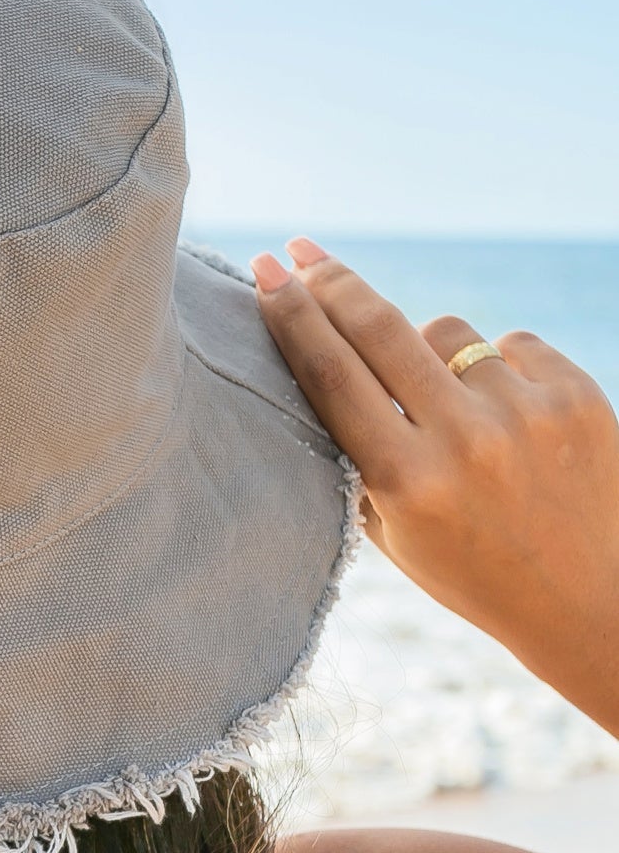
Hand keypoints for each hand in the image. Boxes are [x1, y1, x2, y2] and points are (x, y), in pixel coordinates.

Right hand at [250, 237, 618, 738]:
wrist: (591, 602)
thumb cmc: (471, 569)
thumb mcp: (390, 532)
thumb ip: (356, 452)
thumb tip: (321, 350)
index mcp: (404, 481)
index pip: (330, 373)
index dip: (290, 314)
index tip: (266, 272)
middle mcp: (463, 440)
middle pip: (377, 327)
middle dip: (330, 280)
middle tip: (301, 251)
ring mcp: (525, 413)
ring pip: (446, 330)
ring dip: (428, 348)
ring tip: (446, 403)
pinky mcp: (577, 396)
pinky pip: (510, 344)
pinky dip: (496, 368)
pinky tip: (506, 416)